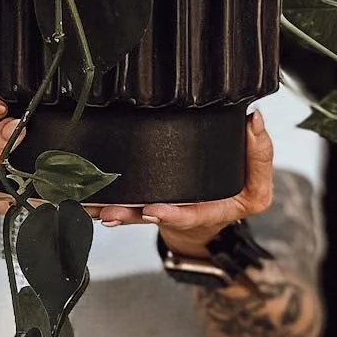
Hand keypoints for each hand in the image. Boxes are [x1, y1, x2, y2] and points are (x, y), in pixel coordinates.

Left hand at [93, 109, 274, 254]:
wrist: (216, 214)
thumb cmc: (236, 196)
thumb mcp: (258, 184)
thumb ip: (260, 155)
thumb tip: (255, 120)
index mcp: (209, 211)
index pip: (189, 215)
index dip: (171, 214)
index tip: (152, 211)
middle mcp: (181, 214)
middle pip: (150, 216)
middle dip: (128, 214)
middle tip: (109, 211)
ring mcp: (159, 209)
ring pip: (130, 212)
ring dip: (106, 209)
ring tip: (88, 206)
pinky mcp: (142, 201)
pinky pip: (120, 202)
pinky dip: (97, 201)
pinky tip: (77, 199)